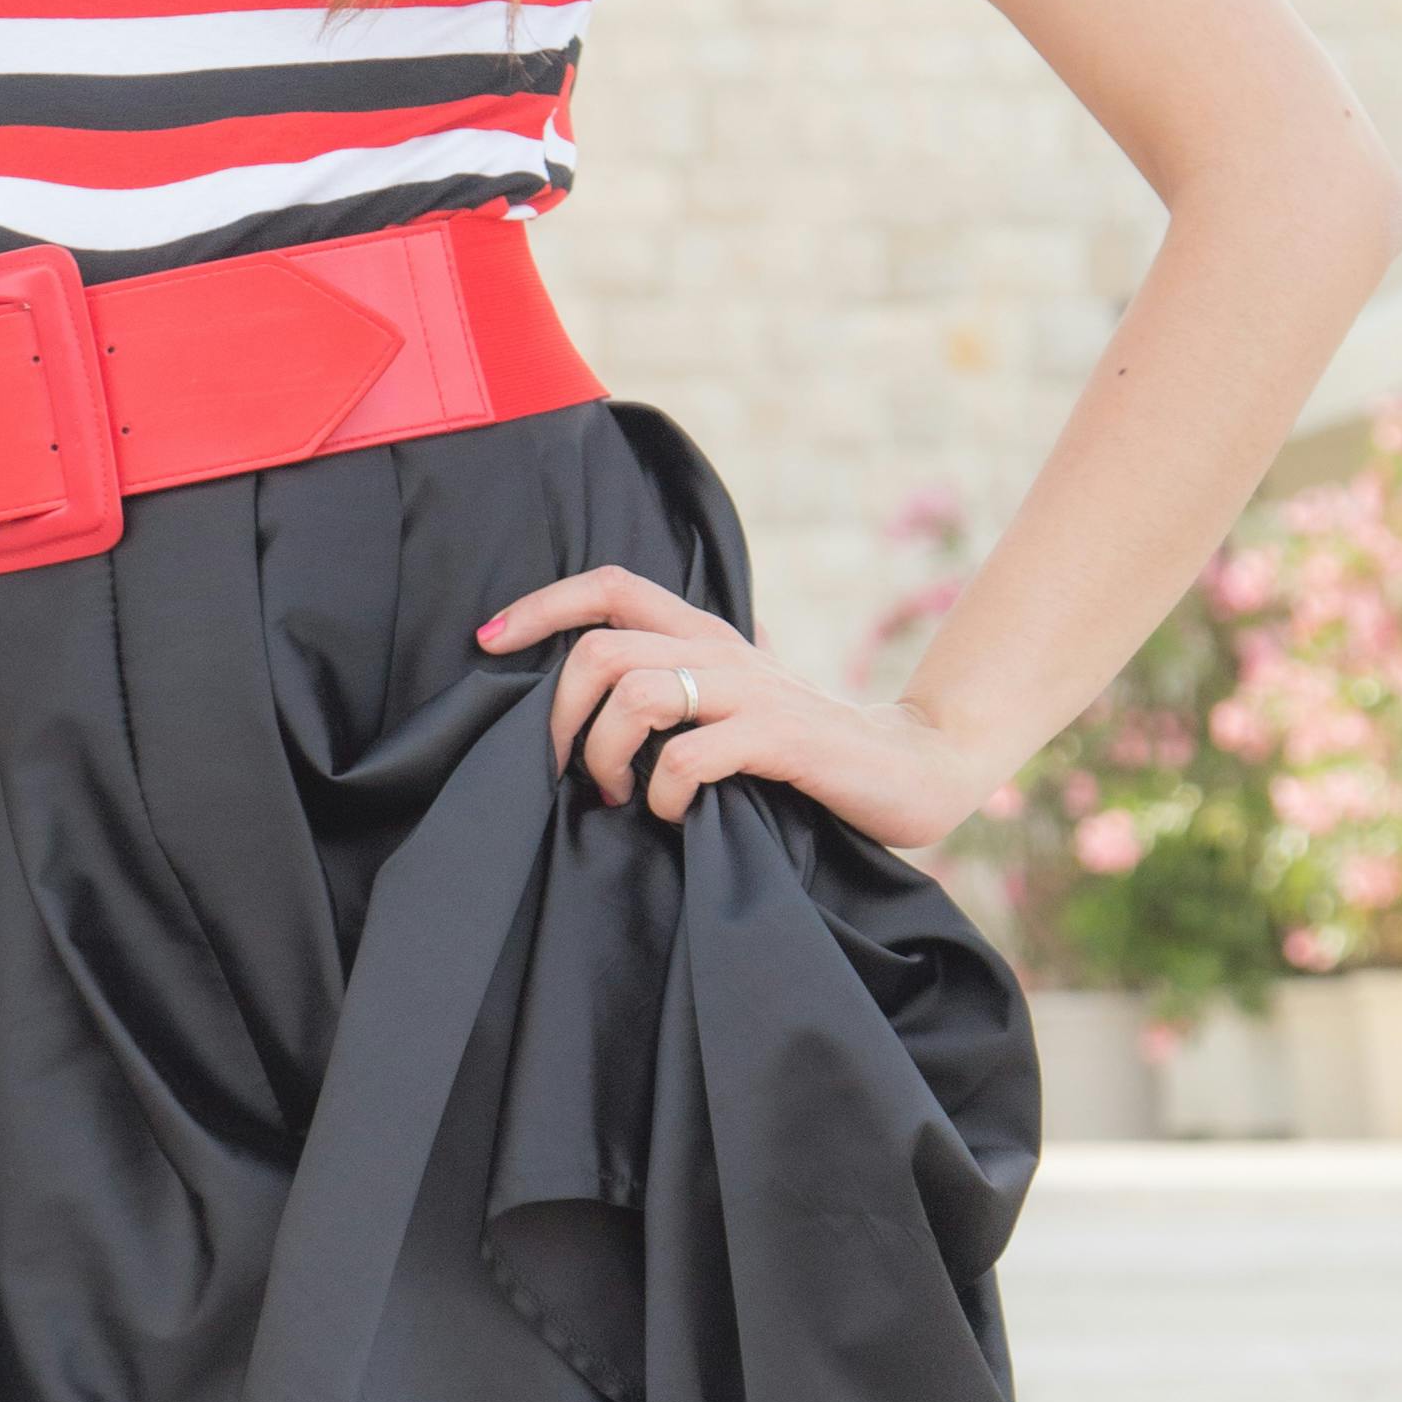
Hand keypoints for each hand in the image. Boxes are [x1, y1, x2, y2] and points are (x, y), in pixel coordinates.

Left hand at [477, 567, 1003, 852]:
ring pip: (636, 693)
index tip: (489, 642)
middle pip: (602, 647)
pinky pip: (689, 755)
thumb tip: (591, 714)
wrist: (912, 770)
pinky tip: (674, 815)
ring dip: (605, 756)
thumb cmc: (809, 753)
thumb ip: (679, 695)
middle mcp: (723, 652)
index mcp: (706, 637)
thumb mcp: (735, 709)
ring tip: (616, 798)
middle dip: (561, 715)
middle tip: (565, 770)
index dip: (541, 605)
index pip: (610, 586)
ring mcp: (753, 692)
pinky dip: (663, 792)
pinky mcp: (782, 738)